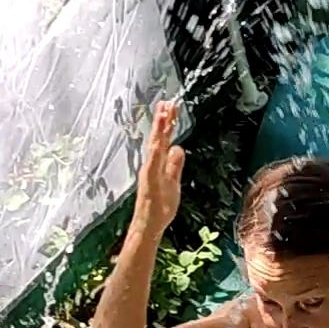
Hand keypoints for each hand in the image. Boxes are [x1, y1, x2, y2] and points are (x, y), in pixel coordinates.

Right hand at [134, 101, 184, 235]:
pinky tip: (159, 141)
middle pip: (159, 138)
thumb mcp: (173, 182)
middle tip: (167, 102)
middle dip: (163, 120)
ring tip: (162, 113)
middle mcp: (152, 165)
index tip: (170, 107)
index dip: (167, 124)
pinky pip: (153, 164)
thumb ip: (175, 165)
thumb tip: (179, 148)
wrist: (149, 225)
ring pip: (155, 146)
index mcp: (159, 164)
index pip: (164, 140)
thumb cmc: (160, 207)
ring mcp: (150, 172)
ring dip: (159, 130)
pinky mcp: (150, 181)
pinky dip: (156, 152)